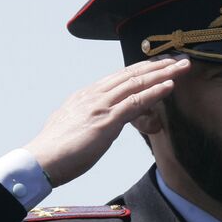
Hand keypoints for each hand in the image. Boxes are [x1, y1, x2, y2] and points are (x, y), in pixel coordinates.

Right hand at [24, 56, 190, 186]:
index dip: (141, 70)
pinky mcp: (105, 121)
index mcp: (86, 96)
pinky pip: (135, 102)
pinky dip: (154, 92)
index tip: (158, 65)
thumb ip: (90, 120)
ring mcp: (100, 106)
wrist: (40, 161)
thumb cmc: (56, 151)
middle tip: (177, 60)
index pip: (118, 77)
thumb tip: (100, 123)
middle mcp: (93, 95)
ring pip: (136, 83)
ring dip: (162, 74)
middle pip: (130, 75)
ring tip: (182, 68)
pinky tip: (169, 86)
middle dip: (156, 66)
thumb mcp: (75, 128)